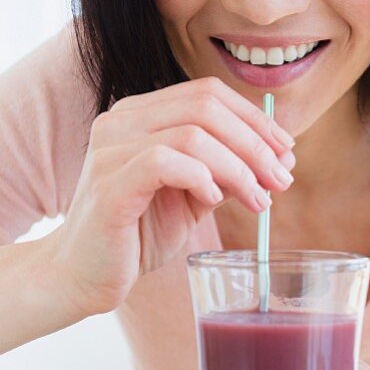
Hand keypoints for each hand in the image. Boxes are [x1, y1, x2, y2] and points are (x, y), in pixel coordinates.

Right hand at [34, 77, 295, 315]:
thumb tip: (279, 158)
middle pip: (205, 106)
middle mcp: (121, 121)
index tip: (286, 150)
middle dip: (255, 142)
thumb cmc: (136, 236)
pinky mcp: (109, 184)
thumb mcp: (192, 197)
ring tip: (258, 199)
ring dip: (237, 166)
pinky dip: (200, 177)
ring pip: (192, 133)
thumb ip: (227, 172)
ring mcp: (111, 150)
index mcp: (141, 115)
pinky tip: (213, 199)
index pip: (207, 93)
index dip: (254, 117)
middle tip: (282, 178)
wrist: (83, 277)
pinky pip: (164, 162)